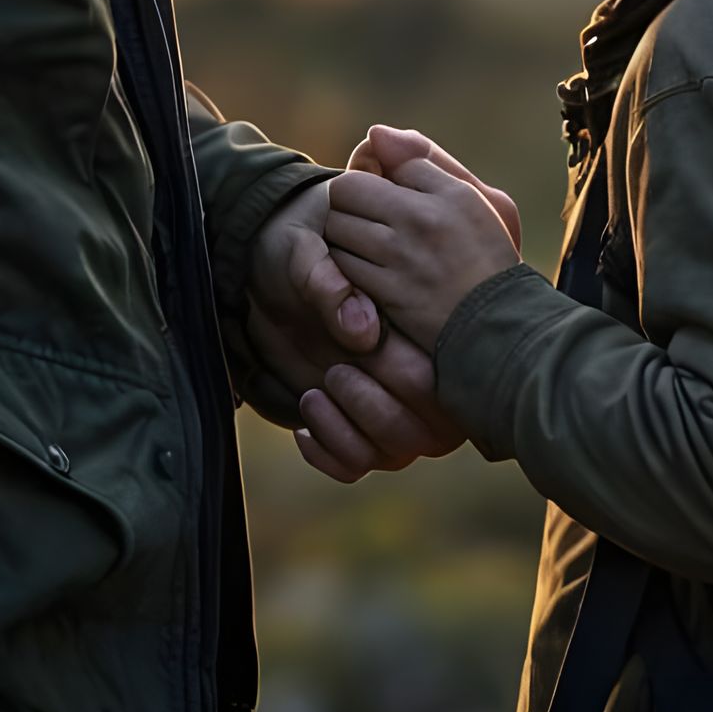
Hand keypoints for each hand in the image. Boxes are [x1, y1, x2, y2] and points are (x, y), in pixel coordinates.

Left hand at [246, 181, 467, 481]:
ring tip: (315, 394)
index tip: (361, 347)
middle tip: (335, 371)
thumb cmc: (299, 246)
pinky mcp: (354, 426)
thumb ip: (330, 283)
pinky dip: (328, 453)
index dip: (401, 369)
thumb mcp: (304, 250)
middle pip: (432, 431)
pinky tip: (303, 427)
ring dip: (351, 431)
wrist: (269, 262)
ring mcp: (388, 404)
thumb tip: (363, 331)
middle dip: (376, 406)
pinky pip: (357, 465)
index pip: (443, 378)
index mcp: (423, 326)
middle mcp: (418, 374)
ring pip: (398, 453)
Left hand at [325, 123, 523, 351]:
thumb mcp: (473, 198)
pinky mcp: (385, 295)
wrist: (497, 327)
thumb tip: (374, 134)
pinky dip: (345, 263)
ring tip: (364, 242)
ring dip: (342, 232)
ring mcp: (399, 260)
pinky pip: (342, 266)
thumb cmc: (488, 256)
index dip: (369, 172)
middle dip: (347, 199)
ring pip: (337, 227)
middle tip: (364, 215)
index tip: (379, 188)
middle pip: (345, 190)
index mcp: (443, 193)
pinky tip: (366, 268)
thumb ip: (424, 162)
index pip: (376, 158)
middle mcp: (418, 221)